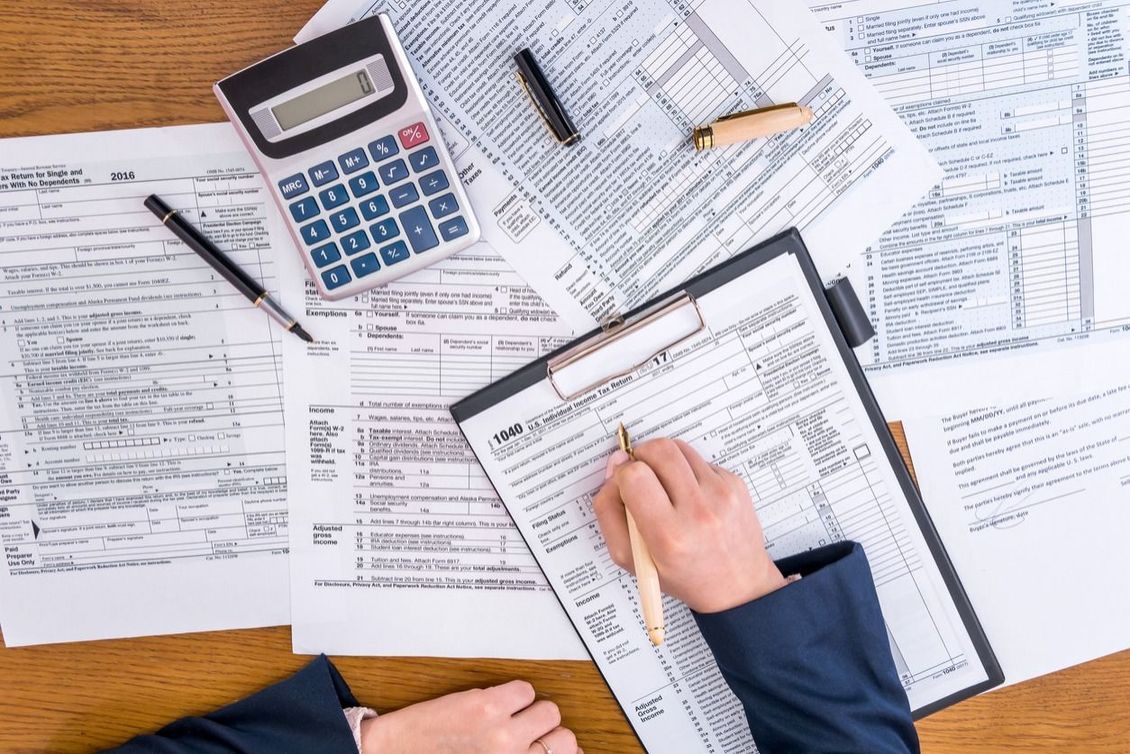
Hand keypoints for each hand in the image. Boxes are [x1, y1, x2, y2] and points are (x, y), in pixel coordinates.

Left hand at [359, 680, 579, 753]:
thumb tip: (550, 752)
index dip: (567, 752)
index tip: (562, 749)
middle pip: (565, 737)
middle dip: (550, 732)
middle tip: (532, 730)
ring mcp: (501, 732)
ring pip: (549, 709)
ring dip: (533, 711)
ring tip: (513, 715)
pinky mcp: (485, 705)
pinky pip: (524, 689)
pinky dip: (516, 693)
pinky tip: (499, 702)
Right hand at [593, 437, 786, 612]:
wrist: (737, 586)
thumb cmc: (682, 575)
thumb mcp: (631, 559)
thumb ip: (609, 512)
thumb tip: (614, 467)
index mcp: (668, 535)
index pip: (635, 476)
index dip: (622, 474)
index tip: (625, 485)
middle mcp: (699, 511)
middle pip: (659, 450)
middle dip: (642, 455)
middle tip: (642, 474)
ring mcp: (722, 494)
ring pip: (679, 448)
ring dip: (664, 460)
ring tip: (666, 487)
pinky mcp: (735, 484)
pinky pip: (700, 460)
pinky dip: (688, 471)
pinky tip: (691, 496)